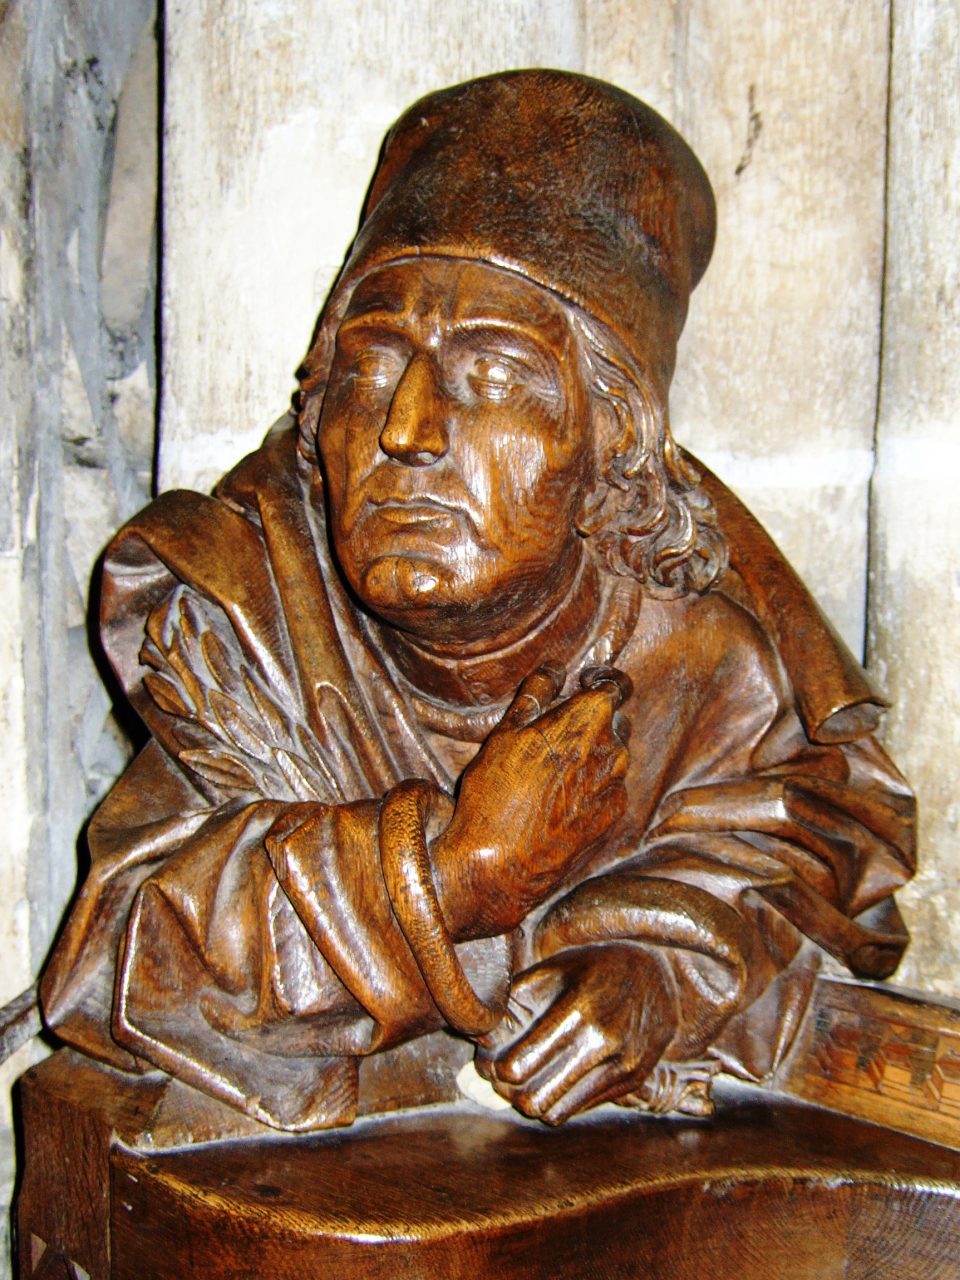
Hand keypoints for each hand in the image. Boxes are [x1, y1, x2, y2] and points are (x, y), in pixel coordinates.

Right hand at [432, 665, 629, 938]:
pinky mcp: (613, 818)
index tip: (581, 684)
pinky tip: (556, 800)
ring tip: (549, 771)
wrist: (502, 867)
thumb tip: (554, 669)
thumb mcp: (505, 734)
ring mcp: (617, 787)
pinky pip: (607, 789)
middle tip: (553, 731)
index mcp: (590, 719)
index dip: (600, 679)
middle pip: (615, 720)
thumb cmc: (496, 794)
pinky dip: (589, 786)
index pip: (617, 683)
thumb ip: (535, 695)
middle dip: (591, 720)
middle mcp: (615, 750)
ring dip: (590, 755)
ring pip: (612, 756)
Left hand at [475, 943, 675, 1123]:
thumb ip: (515, 1000)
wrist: (658, 975)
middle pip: (532, 1099)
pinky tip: (553, 1079)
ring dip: (530, 1102)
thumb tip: (480, 1038)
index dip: (495, 1068)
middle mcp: (603, 1043)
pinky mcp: (632, 1082)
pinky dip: (558, 1100)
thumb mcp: (553, 969)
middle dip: (508, 1091)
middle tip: (502, 1077)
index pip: (519, 1066)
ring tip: (524, 1081)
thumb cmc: (594, 969)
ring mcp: (621, 1067)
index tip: (491, 1059)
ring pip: (554, 1112)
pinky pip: (577, 1109)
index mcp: (577, 1010)